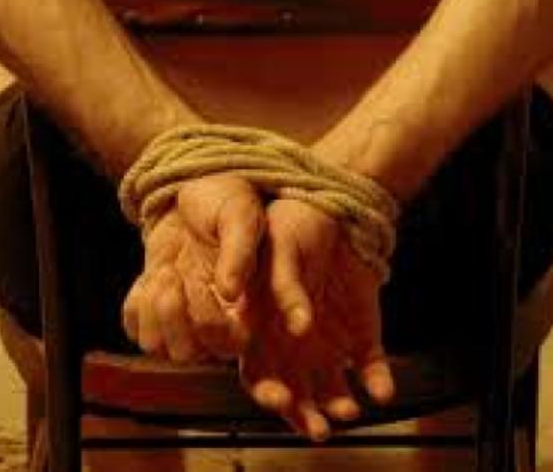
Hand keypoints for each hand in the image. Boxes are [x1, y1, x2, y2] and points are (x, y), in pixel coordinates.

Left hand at [122, 175, 264, 361]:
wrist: (195, 193)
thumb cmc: (226, 202)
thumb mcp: (239, 217)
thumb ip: (239, 253)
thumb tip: (229, 291)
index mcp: (245, 306)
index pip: (227, 343)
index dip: (207, 322)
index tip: (194, 279)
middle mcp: (215, 320)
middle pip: (187, 354)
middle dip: (173, 318)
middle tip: (171, 274)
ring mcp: (183, 318)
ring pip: (157, 346)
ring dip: (152, 311)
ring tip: (163, 272)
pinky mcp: (155, 309)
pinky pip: (135, 328)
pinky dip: (136, 306)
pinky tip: (150, 277)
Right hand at [240, 199, 393, 439]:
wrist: (336, 212)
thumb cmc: (294, 228)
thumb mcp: (278, 250)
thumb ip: (282, 287)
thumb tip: (295, 325)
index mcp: (264, 327)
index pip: (258, 370)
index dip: (266, 389)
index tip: (278, 399)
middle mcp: (295, 343)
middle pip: (295, 390)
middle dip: (304, 413)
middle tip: (317, 427)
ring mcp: (330, 341)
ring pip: (331, 387)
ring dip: (339, 405)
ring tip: (349, 410)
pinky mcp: (363, 334)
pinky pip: (370, 365)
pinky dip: (378, 380)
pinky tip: (382, 390)